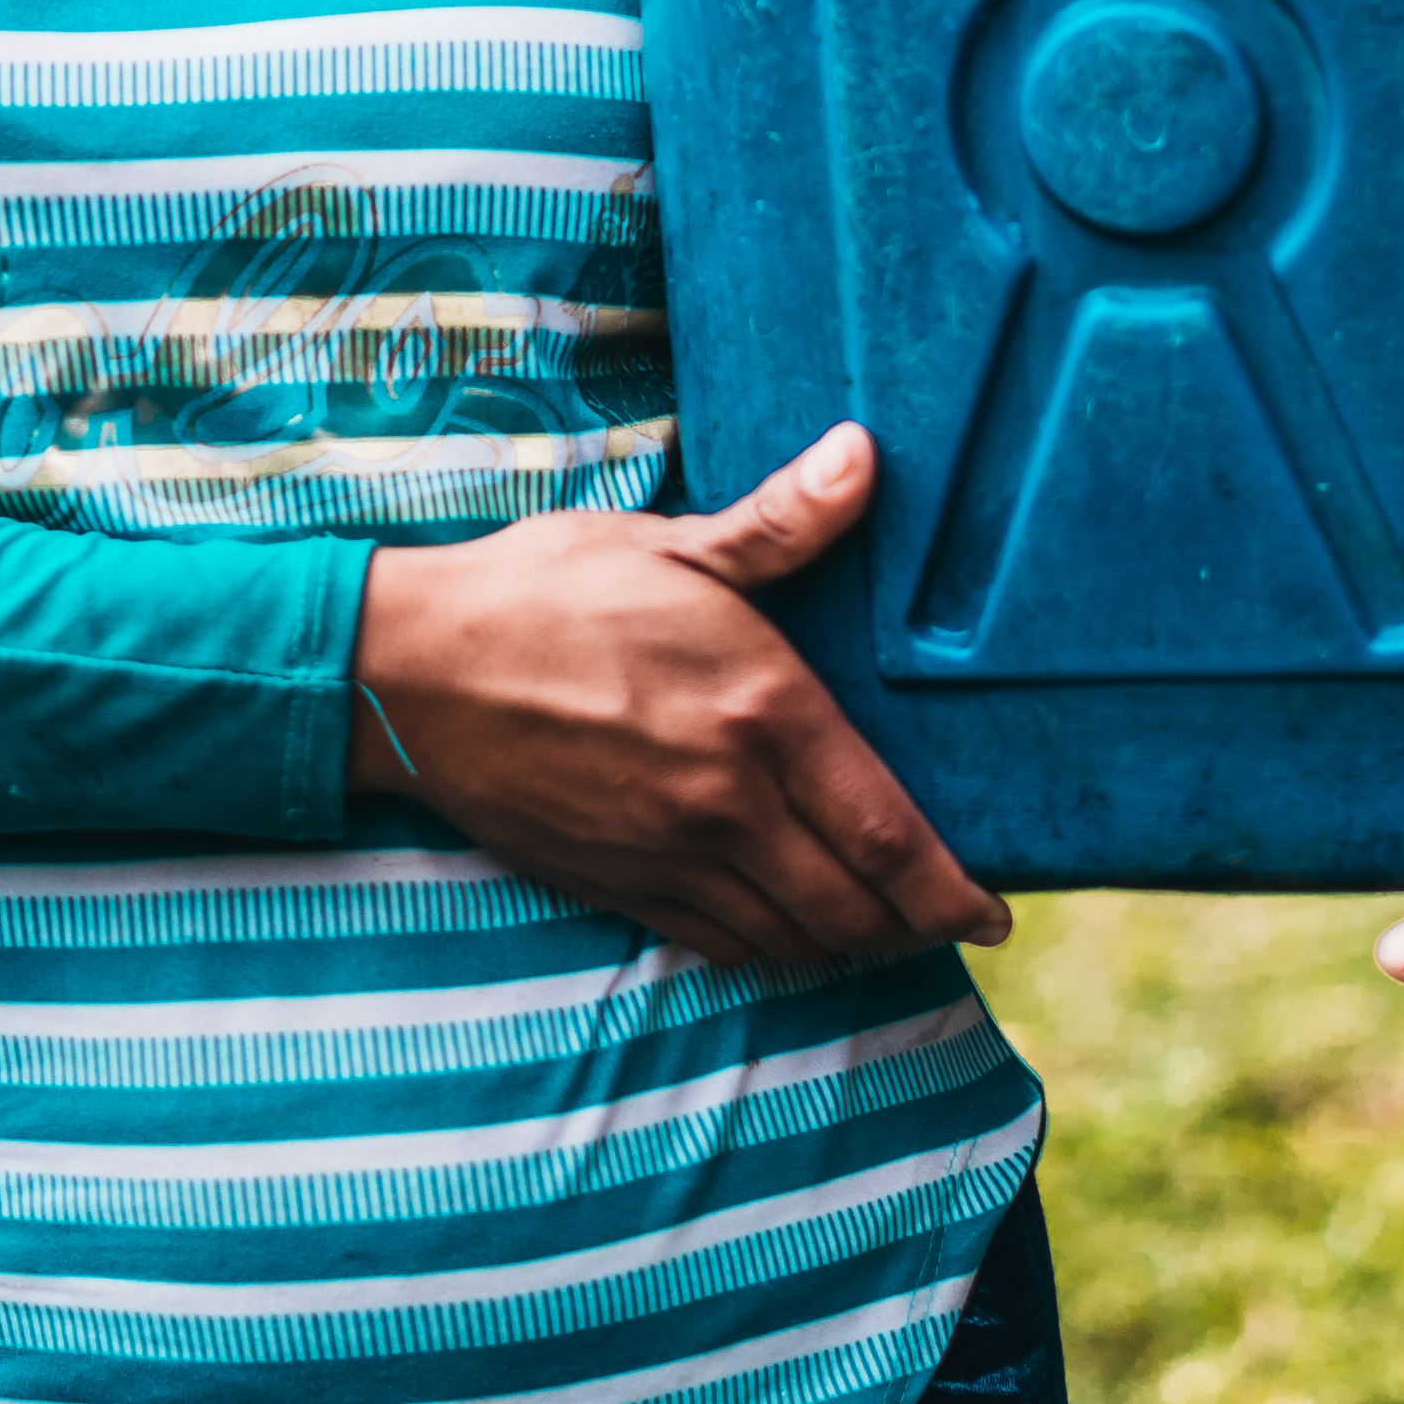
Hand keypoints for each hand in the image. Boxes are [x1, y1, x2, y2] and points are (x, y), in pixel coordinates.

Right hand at [352, 422, 1010, 977]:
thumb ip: (780, 522)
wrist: (410, 669)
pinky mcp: (619, 884)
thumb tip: (865, 456)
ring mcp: (669, 854)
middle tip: (945, 915)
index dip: (952, 888)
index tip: (992, 909)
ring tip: (878, 922)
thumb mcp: (670, 545)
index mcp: (759, 711)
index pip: (888, 834)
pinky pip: (722, 943)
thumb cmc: (543, 591)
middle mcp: (725, 800)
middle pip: (854, 908)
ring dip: (847, 943)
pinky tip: (785, 922)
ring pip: (792, 938)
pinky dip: (771, 947)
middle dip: (913, 926)